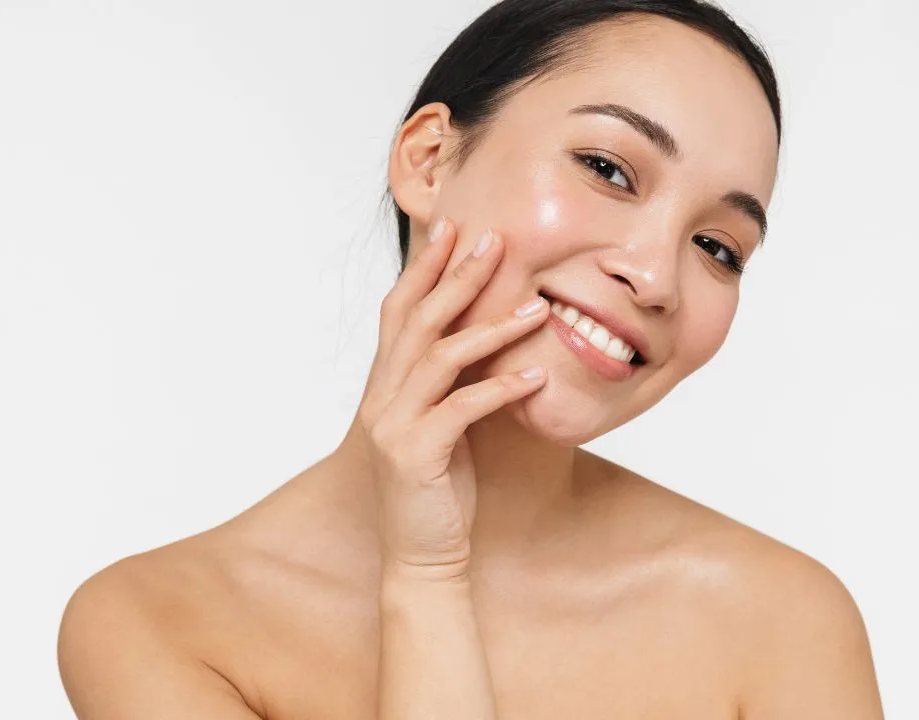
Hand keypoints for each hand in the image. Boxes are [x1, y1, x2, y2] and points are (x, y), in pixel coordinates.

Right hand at [357, 217, 549, 580]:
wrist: (419, 555)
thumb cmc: (439, 487)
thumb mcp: (445, 423)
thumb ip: (454, 381)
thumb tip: (492, 334)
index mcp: (385, 385)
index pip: (399, 311)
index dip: (424, 268)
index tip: (453, 228)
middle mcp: (381, 397)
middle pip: (418, 320)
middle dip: (457, 276)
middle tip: (494, 240)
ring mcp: (393, 425)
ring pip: (441, 357)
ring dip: (492, 327)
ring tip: (538, 306)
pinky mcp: (415, 455)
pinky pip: (462, 408)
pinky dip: (501, 387)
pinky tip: (536, 374)